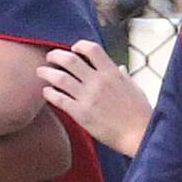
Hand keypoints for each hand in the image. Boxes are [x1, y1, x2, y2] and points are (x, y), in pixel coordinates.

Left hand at [38, 40, 152, 156]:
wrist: (140, 136)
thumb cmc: (141, 113)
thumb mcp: (135, 88)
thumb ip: (122, 76)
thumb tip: (119, 67)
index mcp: (112, 73)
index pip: (91, 49)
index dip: (79, 45)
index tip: (73, 49)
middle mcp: (98, 82)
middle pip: (69, 59)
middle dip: (55, 55)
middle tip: (49, 57)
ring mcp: (88, 97)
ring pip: (59, 77)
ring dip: (46, 72)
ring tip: (40, 72)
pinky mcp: (81, 113)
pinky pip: (58, 99)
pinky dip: (49, 93)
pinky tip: (46, 92)